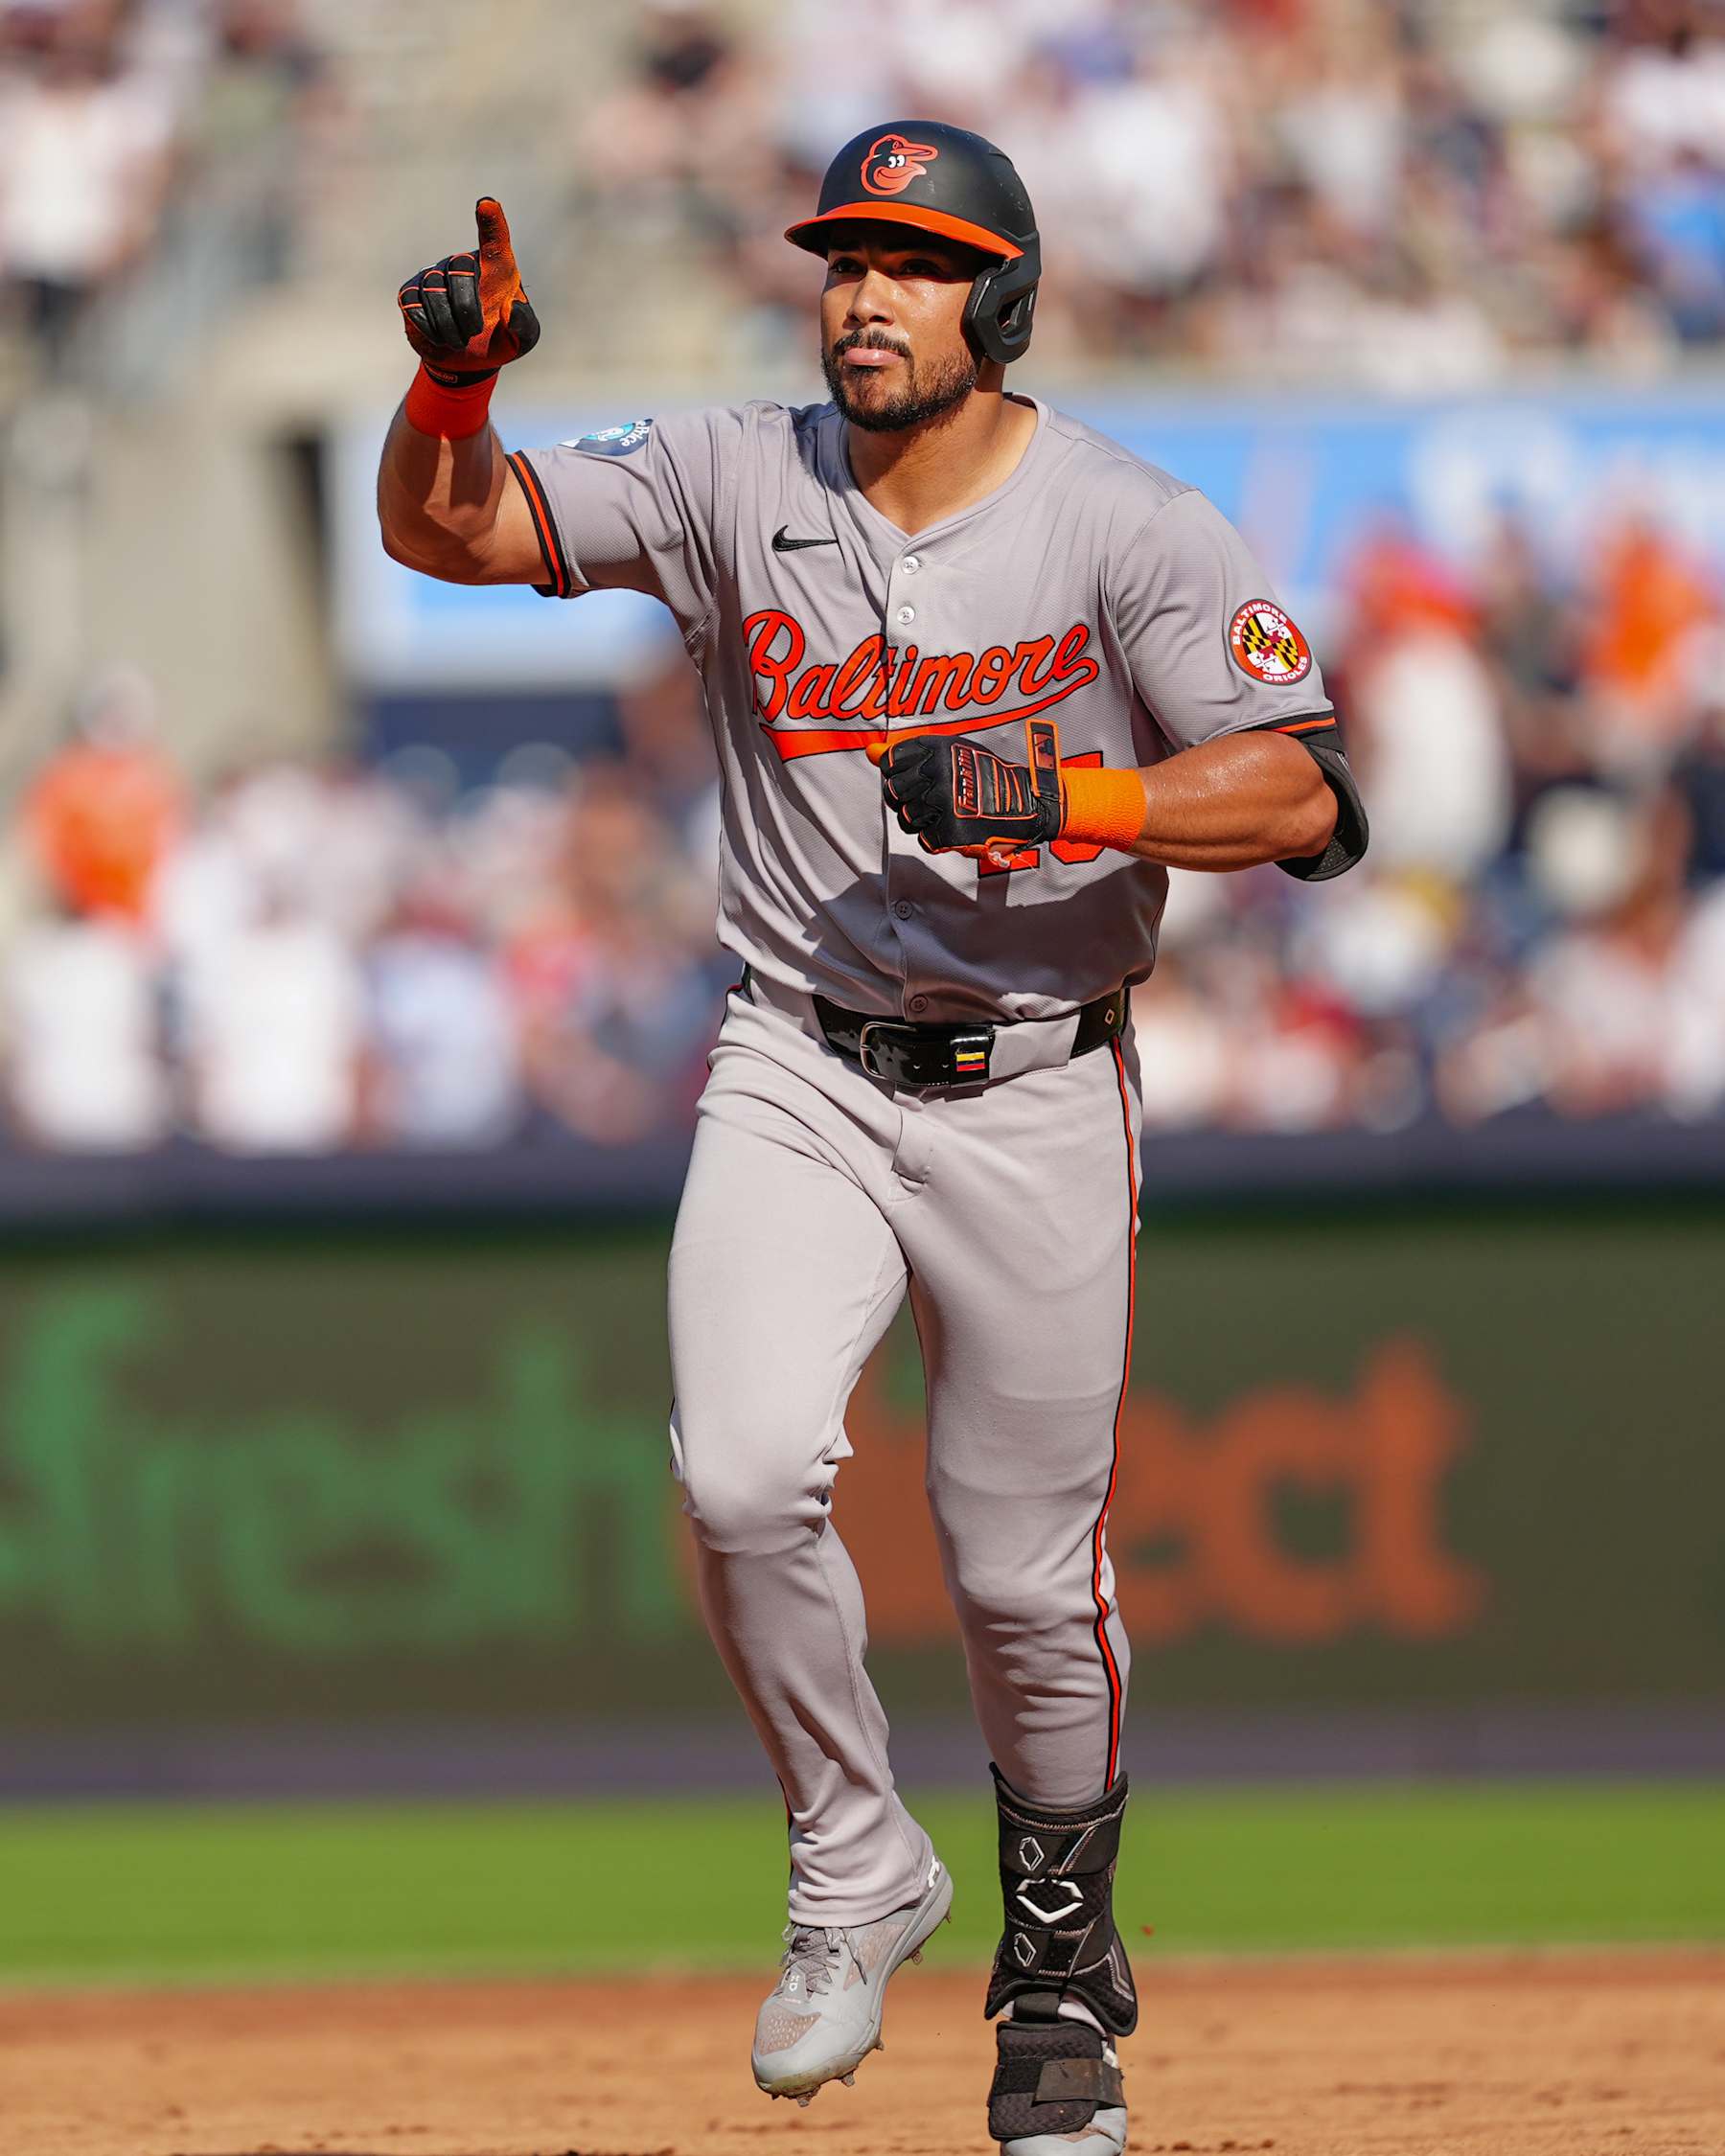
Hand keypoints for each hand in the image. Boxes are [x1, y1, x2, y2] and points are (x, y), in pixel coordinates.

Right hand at [397, 197, 540, 384]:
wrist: (470, 362)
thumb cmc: (502, 338)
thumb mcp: (523, 338)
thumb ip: (523, 324)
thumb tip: (509, 310)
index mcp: (496, 267)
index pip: (495, 238)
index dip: (491, 222)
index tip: (487, 205)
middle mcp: (462, 263)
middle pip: (459, 272)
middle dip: (467, 310)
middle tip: (475, 331)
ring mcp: (434, 275)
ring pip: (434, 293)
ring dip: (450, 327)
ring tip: (460, 340)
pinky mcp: (411, 292)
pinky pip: (414, 305)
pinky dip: (430, 329)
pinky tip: (441, 338)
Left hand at [869, 720, 1064, 861]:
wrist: (1026, 805)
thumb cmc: (986, 778)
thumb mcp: (951, 754)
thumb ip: (909, 754)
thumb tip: (870, 751)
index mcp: (938, 747)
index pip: (890, 763)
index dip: (898, 776)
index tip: (916, 781)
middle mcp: (938, 771)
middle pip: (894, 792)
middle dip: (907, 801)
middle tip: (933, 801)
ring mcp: (944, 802)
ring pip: (907, 819)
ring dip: (923, 822)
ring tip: (947, 814)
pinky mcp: (951, 830)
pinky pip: (925, 840)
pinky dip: (938, 839)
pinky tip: (957, 828)